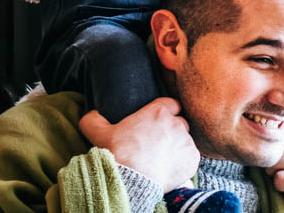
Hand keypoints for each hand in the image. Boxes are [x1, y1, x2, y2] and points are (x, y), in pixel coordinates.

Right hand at [77, 98, 199, 196]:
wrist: (131, 179)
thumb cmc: (116, 154)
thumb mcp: (98, 133)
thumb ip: (94, 119)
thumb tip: (91, 113)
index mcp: (158, 112)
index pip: (172, 104)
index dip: (167, 111)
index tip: (161, 121)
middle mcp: (176, 124)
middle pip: (180, 122)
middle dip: (173, 130)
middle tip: (159, 142)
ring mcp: (186, 141)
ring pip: (186, 141)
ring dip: (177, 147)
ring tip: (163, 158)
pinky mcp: (192, 159)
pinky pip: (191, 157)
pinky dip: (183, 162)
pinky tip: (169, 167)